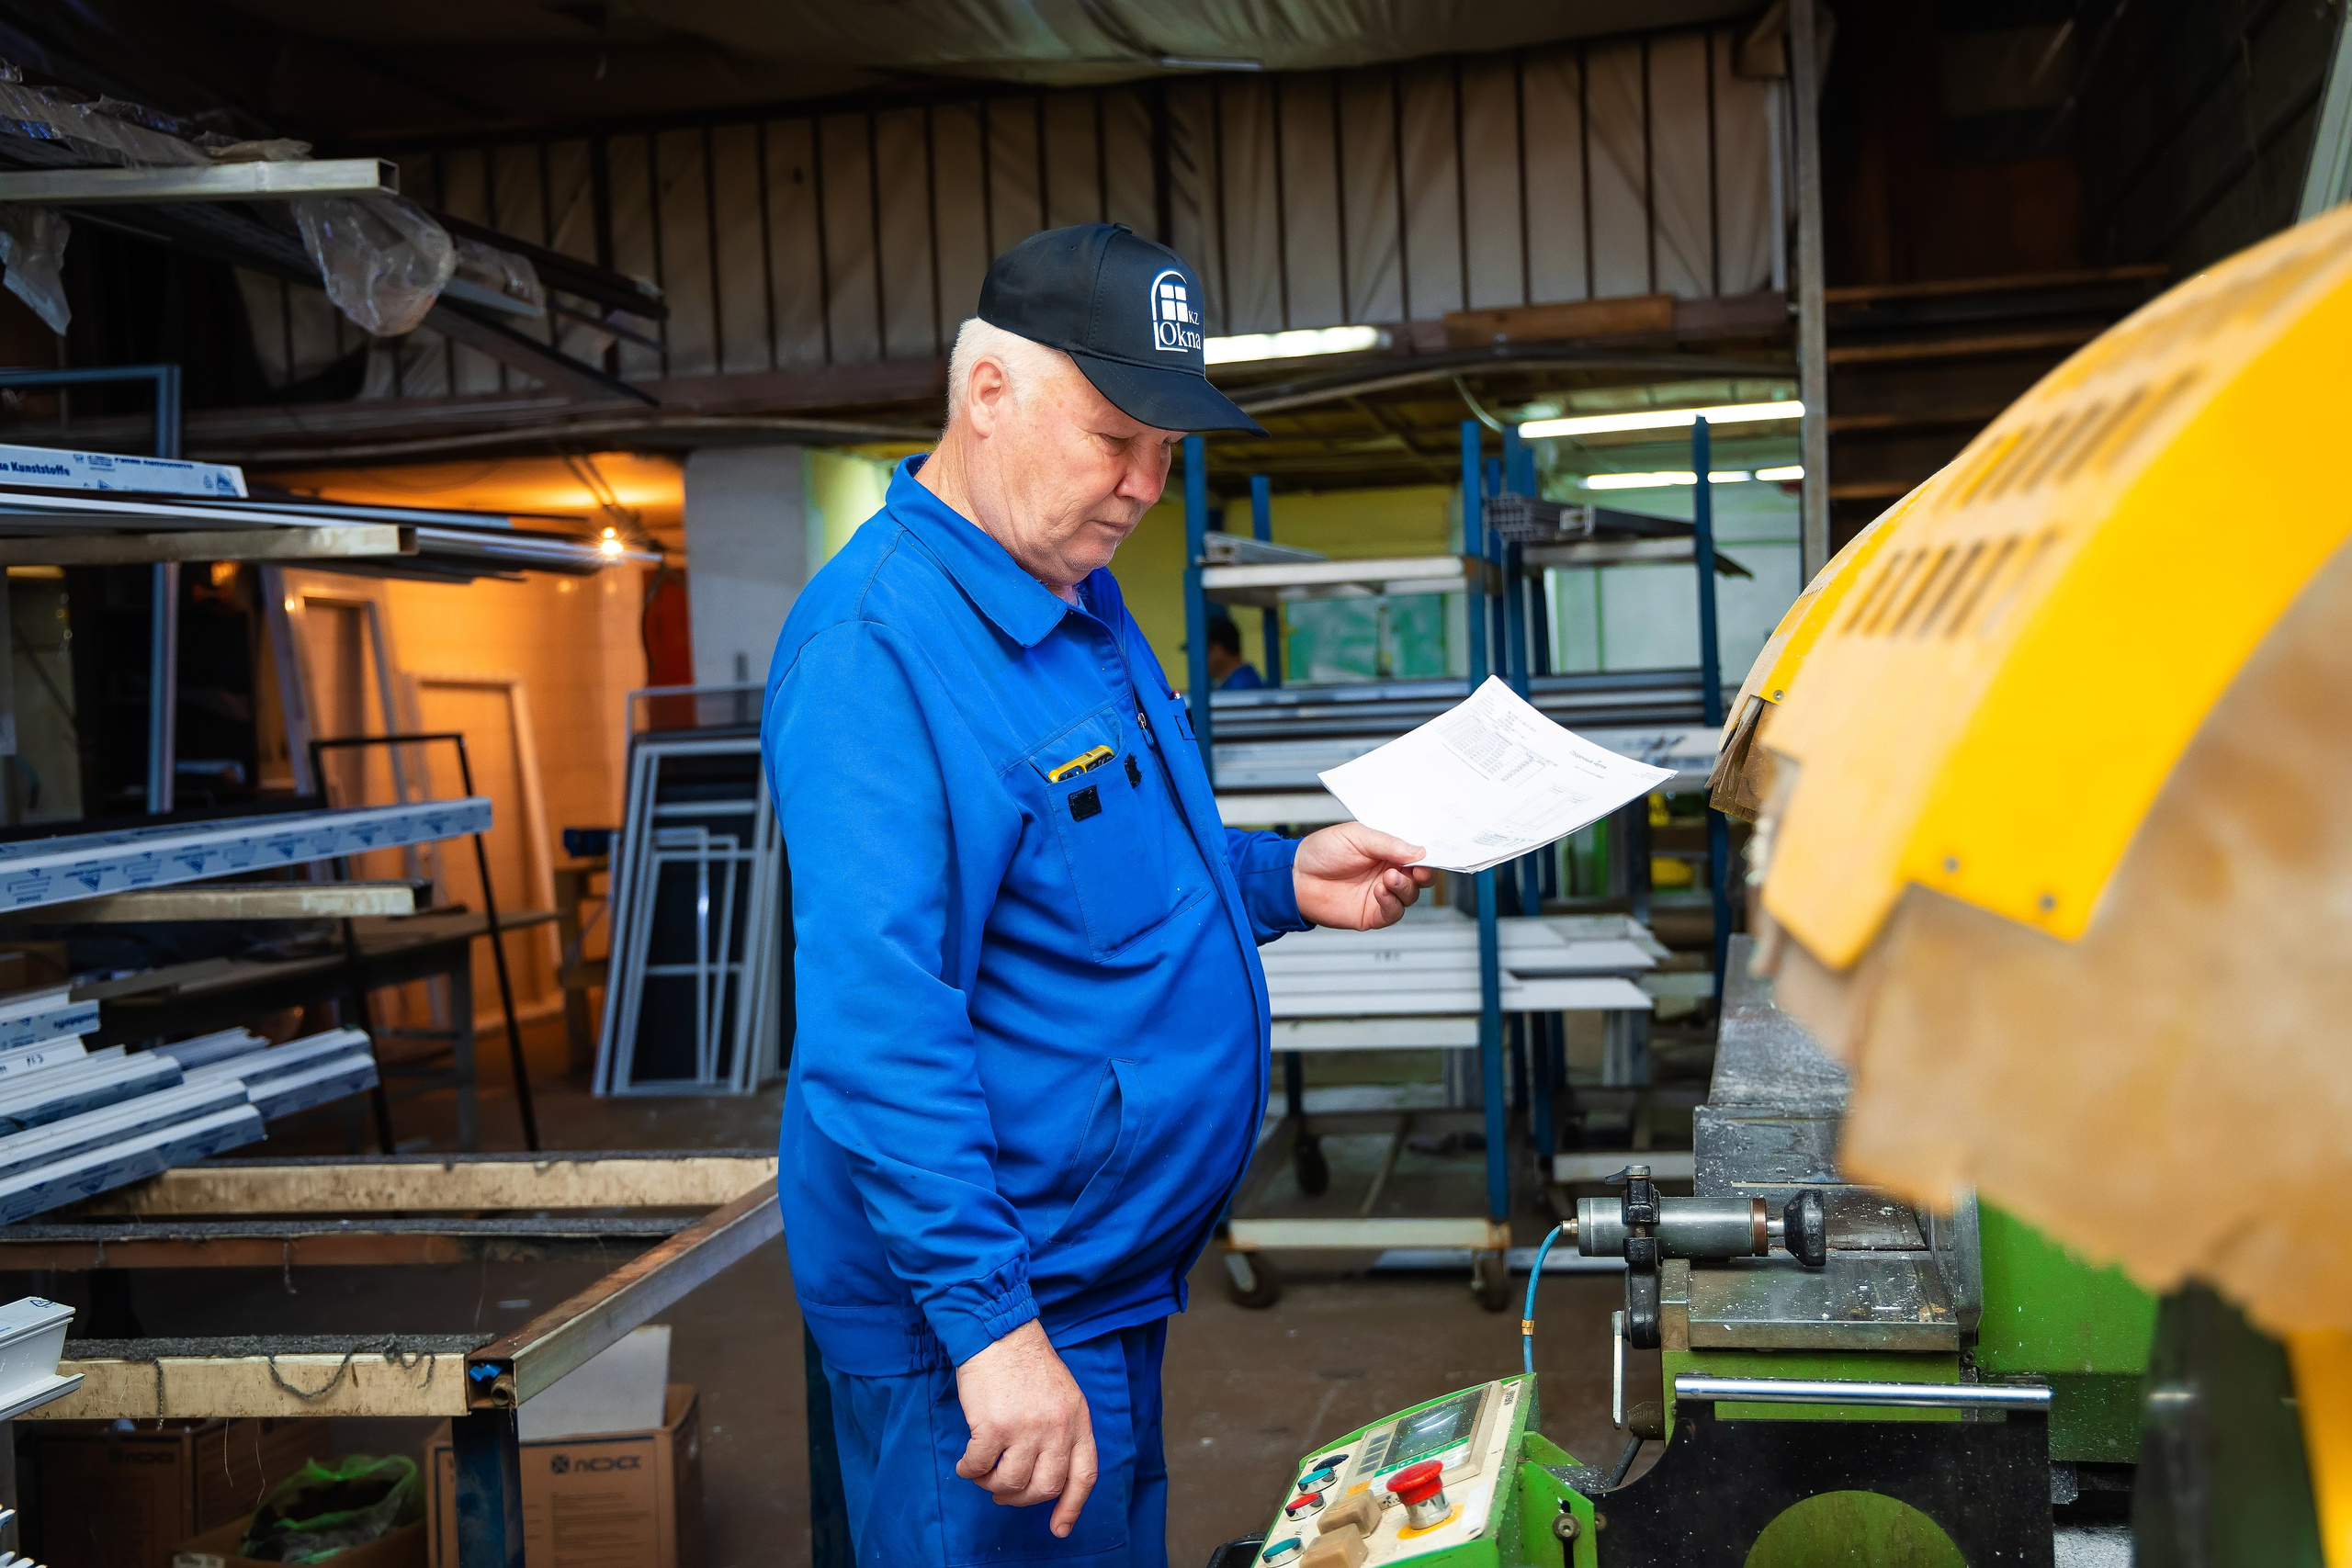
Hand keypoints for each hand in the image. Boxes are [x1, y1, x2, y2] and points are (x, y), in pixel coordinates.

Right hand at [954, 1320, 1097, 1536]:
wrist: (999, 1333)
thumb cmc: (1027, 1364)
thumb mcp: (1062, 1395)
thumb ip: (1062, 1430)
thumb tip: (1049, 1471)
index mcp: (1077, 1420)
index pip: (1083, 1475)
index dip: (1072, 1507)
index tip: (1059, 1528)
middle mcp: (1056, 1428)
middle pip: (1045, 1487)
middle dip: (1022, 1498)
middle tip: (1004, 1493)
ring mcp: (1026, 1428)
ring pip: (1010, 1483)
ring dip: (993, 1485)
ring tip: (983, 1473)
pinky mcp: (994, 1426)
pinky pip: (980, 1466)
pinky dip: (969, 1471)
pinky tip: (966, 1463)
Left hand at [1293, 822, 1435, 929]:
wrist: (1295, 877)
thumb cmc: (1321, 851)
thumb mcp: (1357, 836)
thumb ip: (1388, 844)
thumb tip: (1419, 852)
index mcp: (1389, 850)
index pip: (1419, 854)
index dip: (1429, 854)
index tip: (1434, 853)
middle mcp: (1389, 872)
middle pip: (1421, 877)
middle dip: (1425, 873)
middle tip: (1418, 869)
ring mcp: (1382, 894)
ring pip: (1410, 895)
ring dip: (1405, 887)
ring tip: (1389, 877)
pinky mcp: (1373, 914)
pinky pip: (1394, 912)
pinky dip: (1391, 902)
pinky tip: (1380, 890)